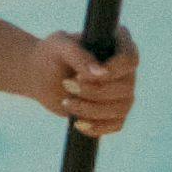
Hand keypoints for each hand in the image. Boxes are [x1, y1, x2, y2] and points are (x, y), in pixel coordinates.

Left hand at [41, 23, 138, 139]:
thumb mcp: (60, 47)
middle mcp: (126, 69)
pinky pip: (116, 124)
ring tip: (66, 102)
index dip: (113, 70)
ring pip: (122, 108)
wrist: (40, 76)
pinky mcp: (113, 111)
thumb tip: (102, 73)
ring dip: (92, 110)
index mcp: (118, 44)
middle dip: (94, 91)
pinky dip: (97, 127)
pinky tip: (77, 123)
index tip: (82, 74)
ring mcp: (122, 91)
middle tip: (66, 84)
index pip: (130, 59)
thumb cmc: (51, 54)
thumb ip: (79, 56)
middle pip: (126, 87)